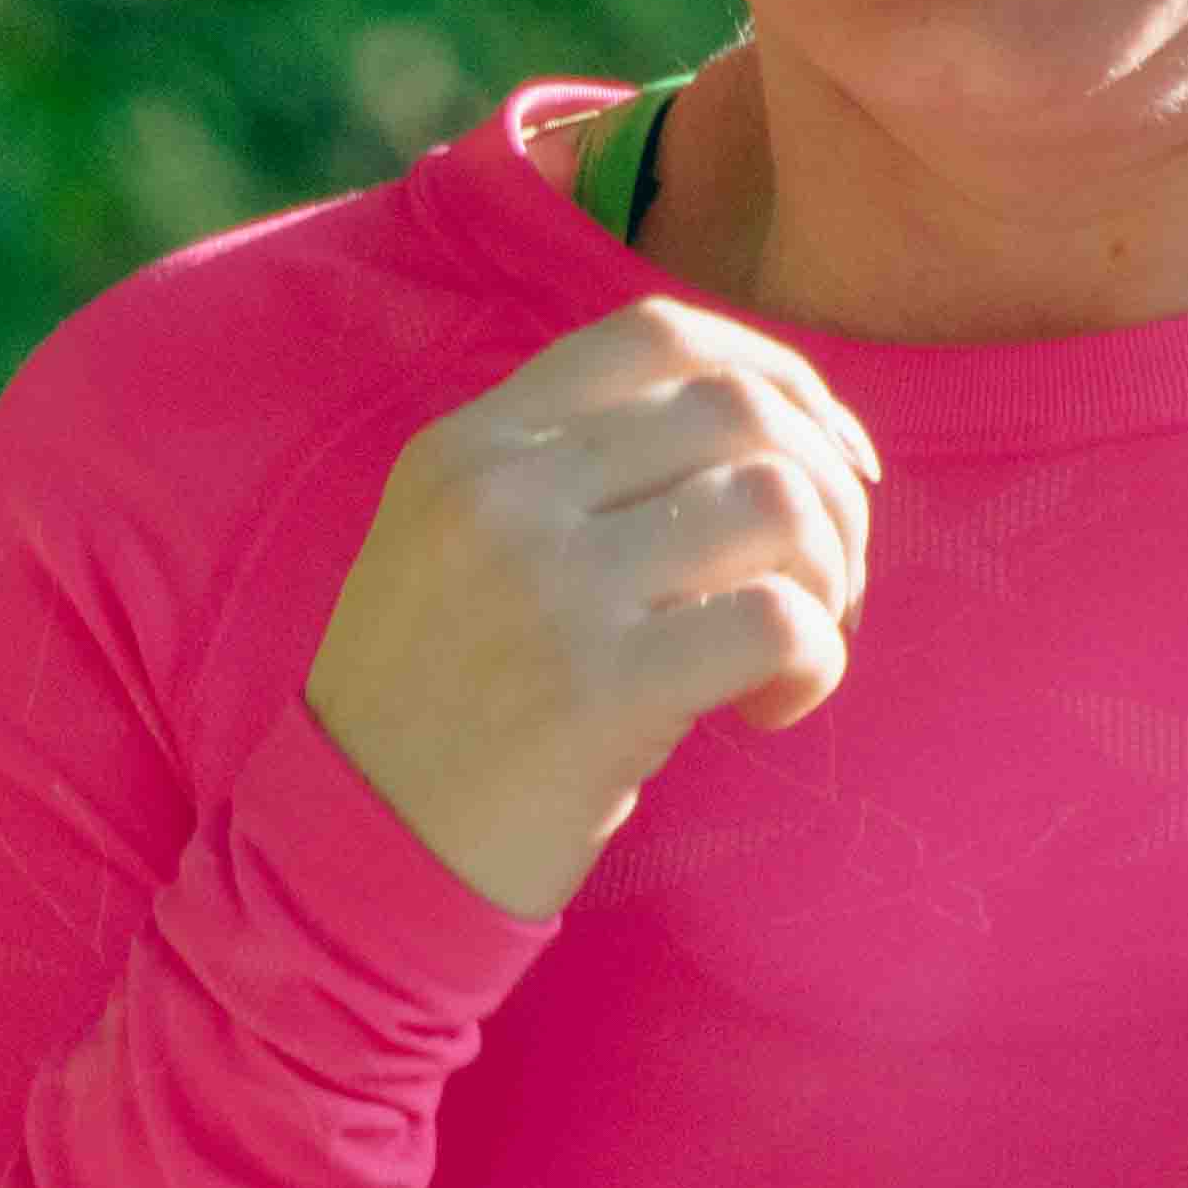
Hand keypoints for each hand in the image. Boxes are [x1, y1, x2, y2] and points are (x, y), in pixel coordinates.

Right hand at [300, 298, 881, 921]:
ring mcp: (549, 584)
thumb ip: (566, 474)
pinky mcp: (600, 688)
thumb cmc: (433, 711)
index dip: (777, 376)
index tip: (826, 454)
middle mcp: (505, 490)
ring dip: (831, 577)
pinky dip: (815, 661)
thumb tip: (766, 433)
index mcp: (469, 443)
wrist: (356, 855)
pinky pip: (779, 620)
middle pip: (742, 408)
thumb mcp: (453, 547)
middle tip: (826, 584)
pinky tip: (769, 711)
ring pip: (778, 499)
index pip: (656, 333)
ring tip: (795, 650)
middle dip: (831, 489)